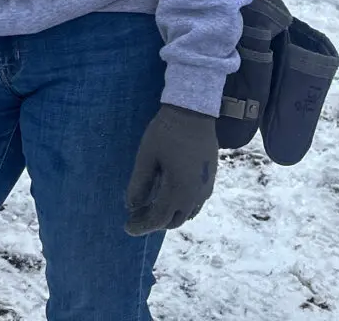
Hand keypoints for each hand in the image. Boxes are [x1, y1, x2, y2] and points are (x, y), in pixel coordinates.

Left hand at [126, 104, 217, 235]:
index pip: (158, 220)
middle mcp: (195, 195)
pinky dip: (182, 205)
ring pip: (187, 213)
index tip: (127, 226)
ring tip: (153, 206)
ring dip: (170, 214)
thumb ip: (139, 184)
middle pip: (174, 220)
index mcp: (179, 191)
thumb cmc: (166, 132)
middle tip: (138, 215)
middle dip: (155, 222)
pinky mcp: (211, 178)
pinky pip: (196, 202)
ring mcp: (206, 187)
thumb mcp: (146, 157)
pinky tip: (171, 194)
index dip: (141, 226)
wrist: (194, 111)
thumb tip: (131, 206)